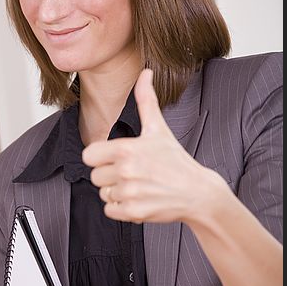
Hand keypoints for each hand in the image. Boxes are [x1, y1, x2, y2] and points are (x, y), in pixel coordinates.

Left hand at [82, 69, 228, 226]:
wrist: (198, 192)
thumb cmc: (176, 160)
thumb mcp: (158, 128)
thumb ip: (146, 100)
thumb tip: (145, 73)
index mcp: (127, 149)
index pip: (89, 155)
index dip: (100, 157)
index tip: (114, 158)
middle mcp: (126, 171)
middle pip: (95, 177)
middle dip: (110, 176)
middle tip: (131, 173)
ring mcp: (130, 193)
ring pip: (103, 194)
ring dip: (116, 192)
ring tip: (138, 185)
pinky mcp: (133, 212)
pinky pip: (110, 210)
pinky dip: (121, 208)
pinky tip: (139, 199)